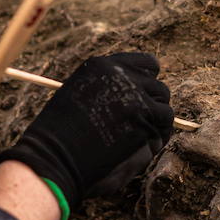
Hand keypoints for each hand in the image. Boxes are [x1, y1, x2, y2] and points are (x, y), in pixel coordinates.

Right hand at [0, 53, 174, 210]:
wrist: (54, 155)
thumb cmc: (59, 135)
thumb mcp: (77, 97)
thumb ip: (106, 90)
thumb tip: (136, 95)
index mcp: (102, 65)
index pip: (145, 64)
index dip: (148, 83)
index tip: (146, 97)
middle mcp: (121, 75)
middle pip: (158, 87)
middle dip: (154, 107)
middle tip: (143, 125)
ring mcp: (135, 95)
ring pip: (164, 109)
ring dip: (157, 125)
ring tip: (141, 140)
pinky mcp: (143, 119)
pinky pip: (163, 128)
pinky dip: (158, 139)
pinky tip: (142, 148)